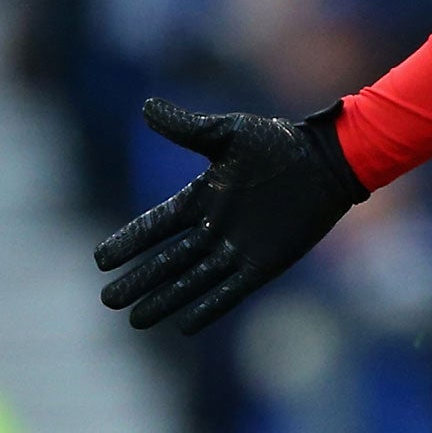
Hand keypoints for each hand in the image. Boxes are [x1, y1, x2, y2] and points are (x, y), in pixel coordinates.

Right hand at [95, 98, 367, 334]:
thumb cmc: (280, 143)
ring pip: (192, 280)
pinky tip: (184, 325)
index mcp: (203, 198)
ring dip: (165, 299)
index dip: (129, 241)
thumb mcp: (231, 133)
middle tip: (109, 301)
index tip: (100, 259)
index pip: (156, 224)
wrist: (329, 161)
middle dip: (139, 280)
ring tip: (136, 320)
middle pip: (168, 260)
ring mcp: (239, 248)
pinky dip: (208, 307)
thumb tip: (146, 107)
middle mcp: (215, 228)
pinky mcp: (264, 264)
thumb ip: (187, 127)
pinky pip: (230, 291)